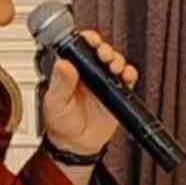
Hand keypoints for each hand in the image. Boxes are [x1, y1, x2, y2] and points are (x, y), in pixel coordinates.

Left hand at [43, 30, 140, 154]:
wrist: (76, 145)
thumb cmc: (61, 123)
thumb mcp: (56, 102)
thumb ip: (61, 83)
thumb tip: (63, 64)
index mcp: (71, 71)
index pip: (79, 47)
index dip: (86, 39)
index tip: (90, 39)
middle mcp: (88, 73)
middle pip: (100, 51)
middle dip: (104, 48)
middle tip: (103, 53)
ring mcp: (103, 83)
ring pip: (115, 62)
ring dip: (117, 59)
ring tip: (113, 66)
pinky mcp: (117, 94)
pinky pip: (127, 79)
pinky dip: (129, 74)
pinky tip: (126, 76)